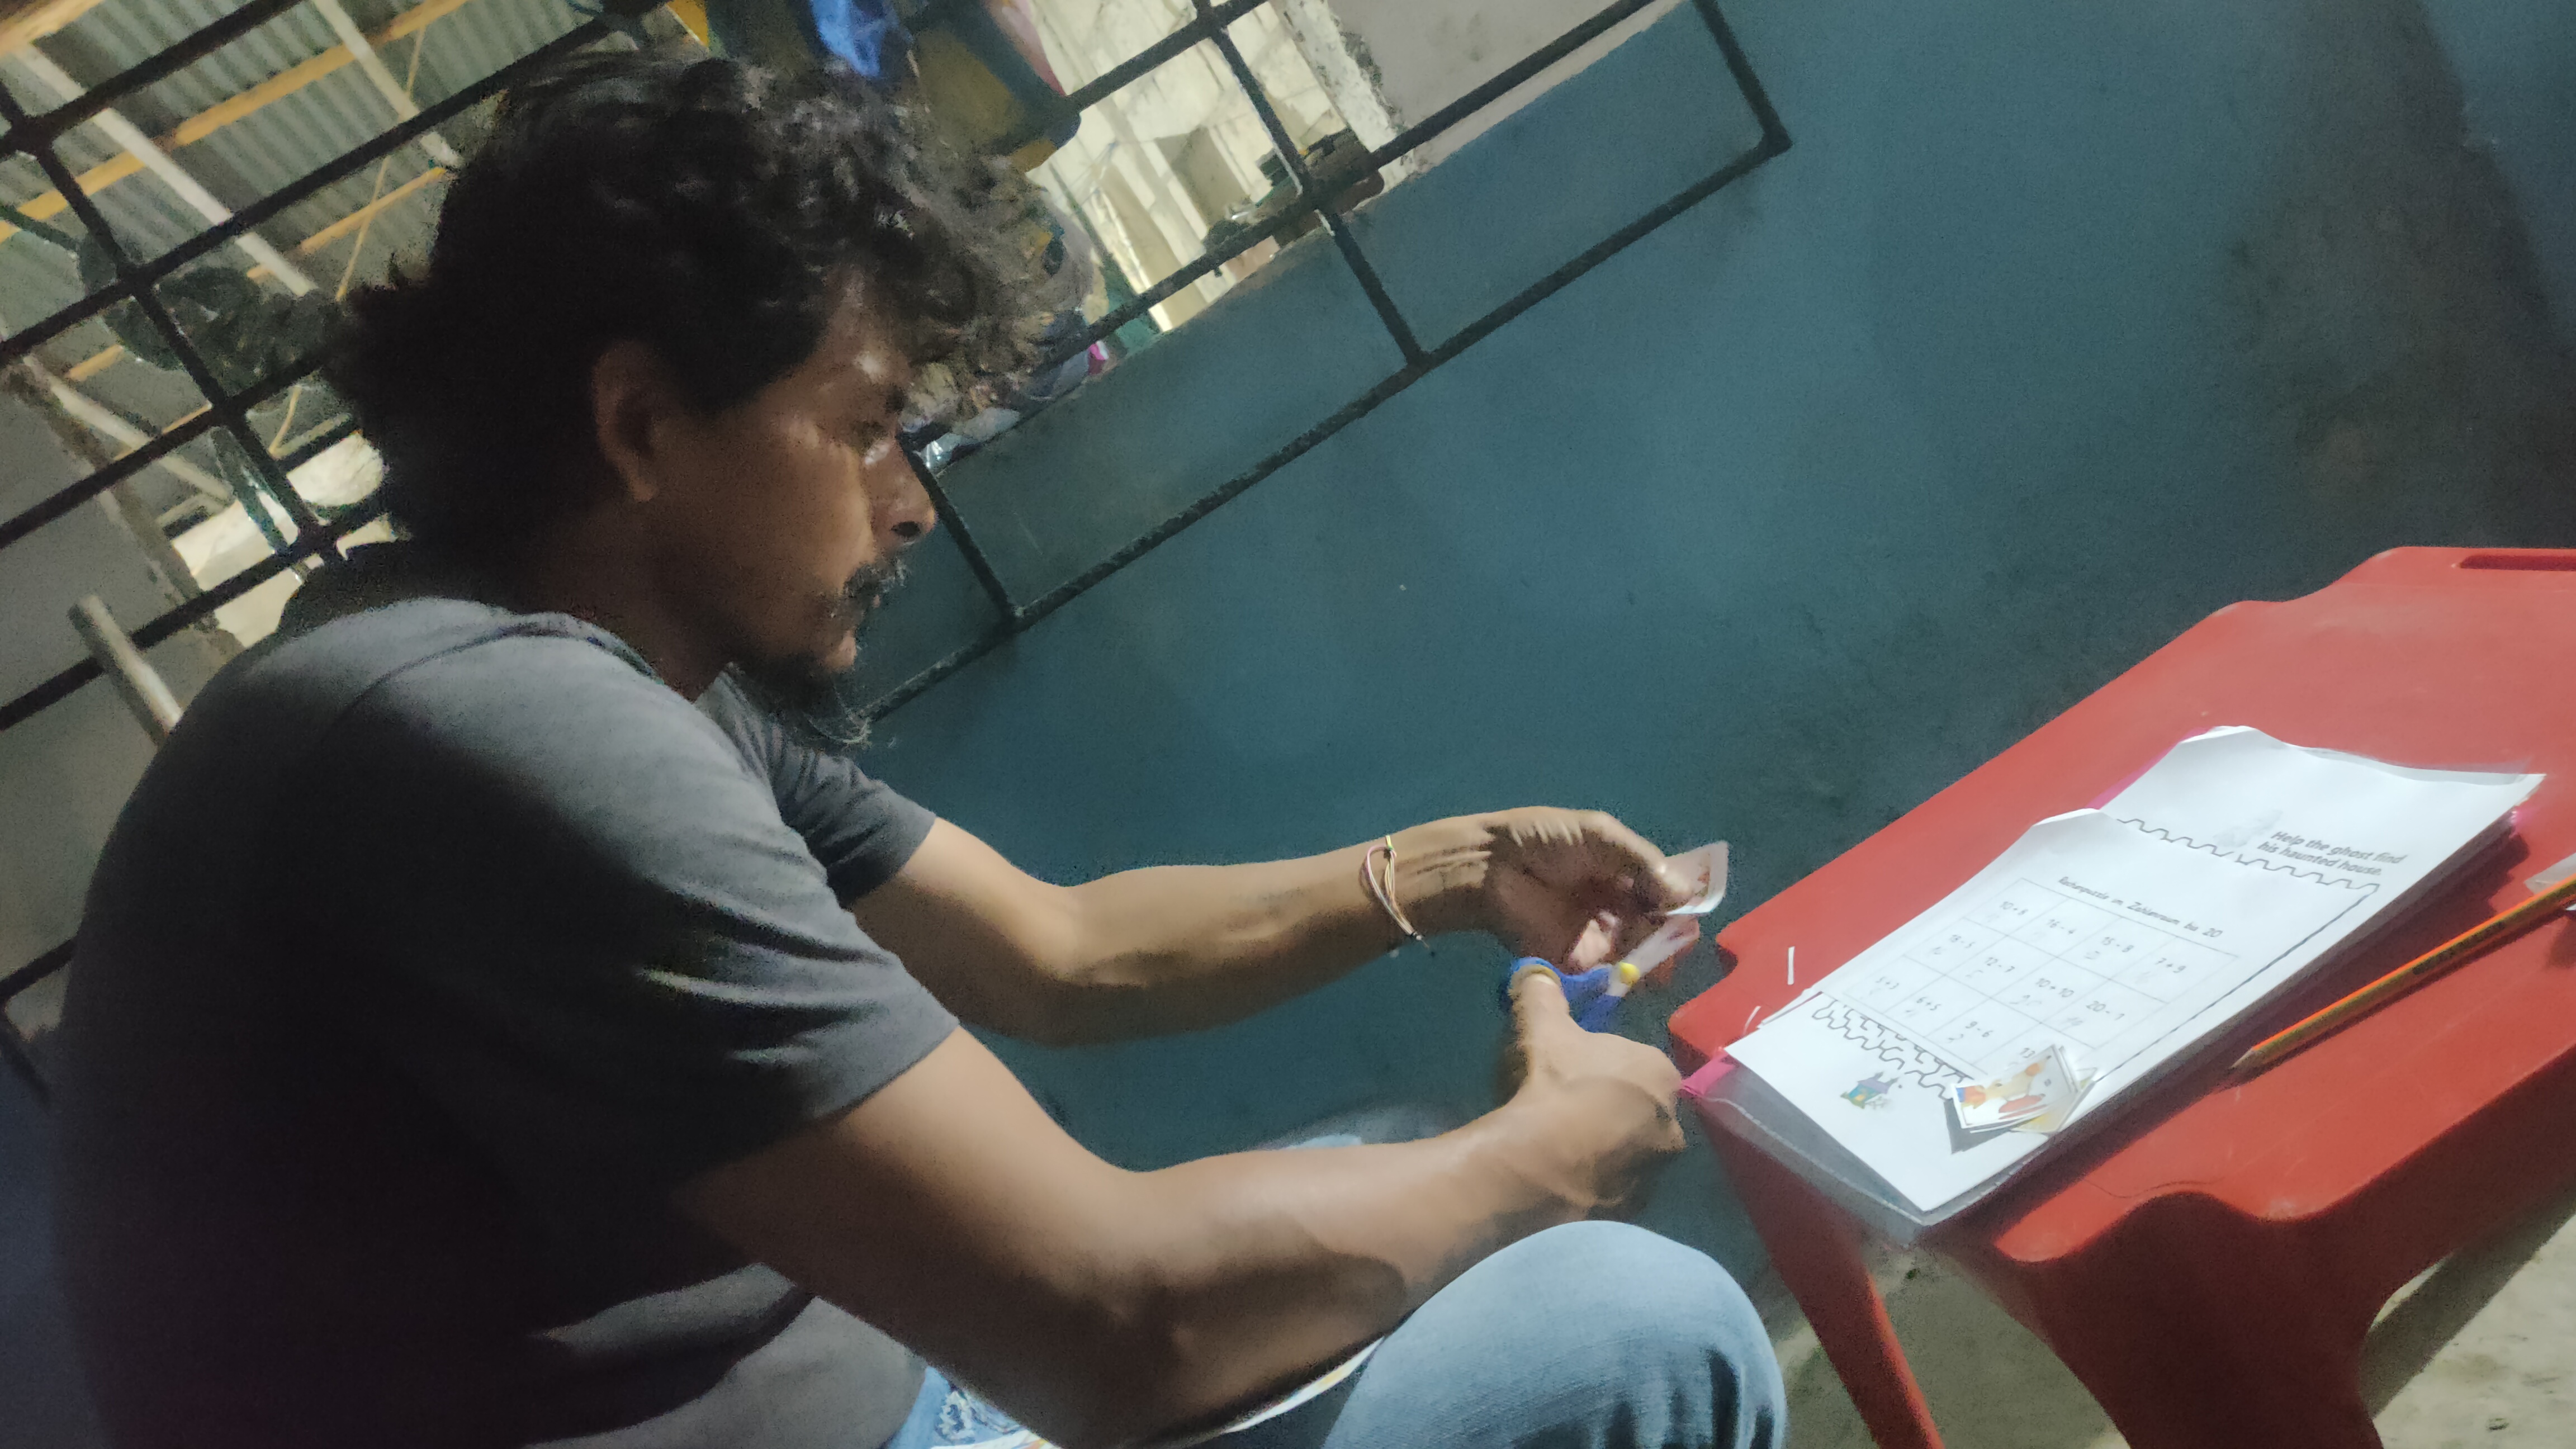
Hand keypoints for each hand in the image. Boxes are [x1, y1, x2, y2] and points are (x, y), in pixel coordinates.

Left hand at [1398, 808, 1694, 969]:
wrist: (1492, 868)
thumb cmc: (1543, 840)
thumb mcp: (1600, 835)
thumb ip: (1643, 862)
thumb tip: (1687, 894)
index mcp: (1626, 872)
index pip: (1668, 891)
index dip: (1683, 900)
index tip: (1690, 907)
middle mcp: (1620, 906)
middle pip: (1662, 925)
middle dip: (1675, 931)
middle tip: (1679, 935)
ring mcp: (1603, 937)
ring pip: (1646, 951)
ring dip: (1659, 953)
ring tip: (1660, 951)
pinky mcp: (1583, 963)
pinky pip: (1617, 972)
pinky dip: (1633, 973)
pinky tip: (1641, 967)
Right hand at [1493, 968, 1685, 1214]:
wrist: (1547, 1161)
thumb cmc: (1557, 1084)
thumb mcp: (1544, 1028)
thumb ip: (1543, 994)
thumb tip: (1535, 970)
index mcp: (1660, 1072)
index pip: (1638, 1063)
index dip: (1604, 1067)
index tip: (1574, 1073)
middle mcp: (1672, 1121)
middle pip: (1639, 1107)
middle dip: (1611, 1108)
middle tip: (1568, 1110)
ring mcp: (1657, 1169)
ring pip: (1632, 1149)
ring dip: (1607, 1147)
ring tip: (1563, 1146)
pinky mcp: (1638, 1208)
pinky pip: (1617, 1187)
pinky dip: (1597, 1181)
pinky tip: (1565, 1176)